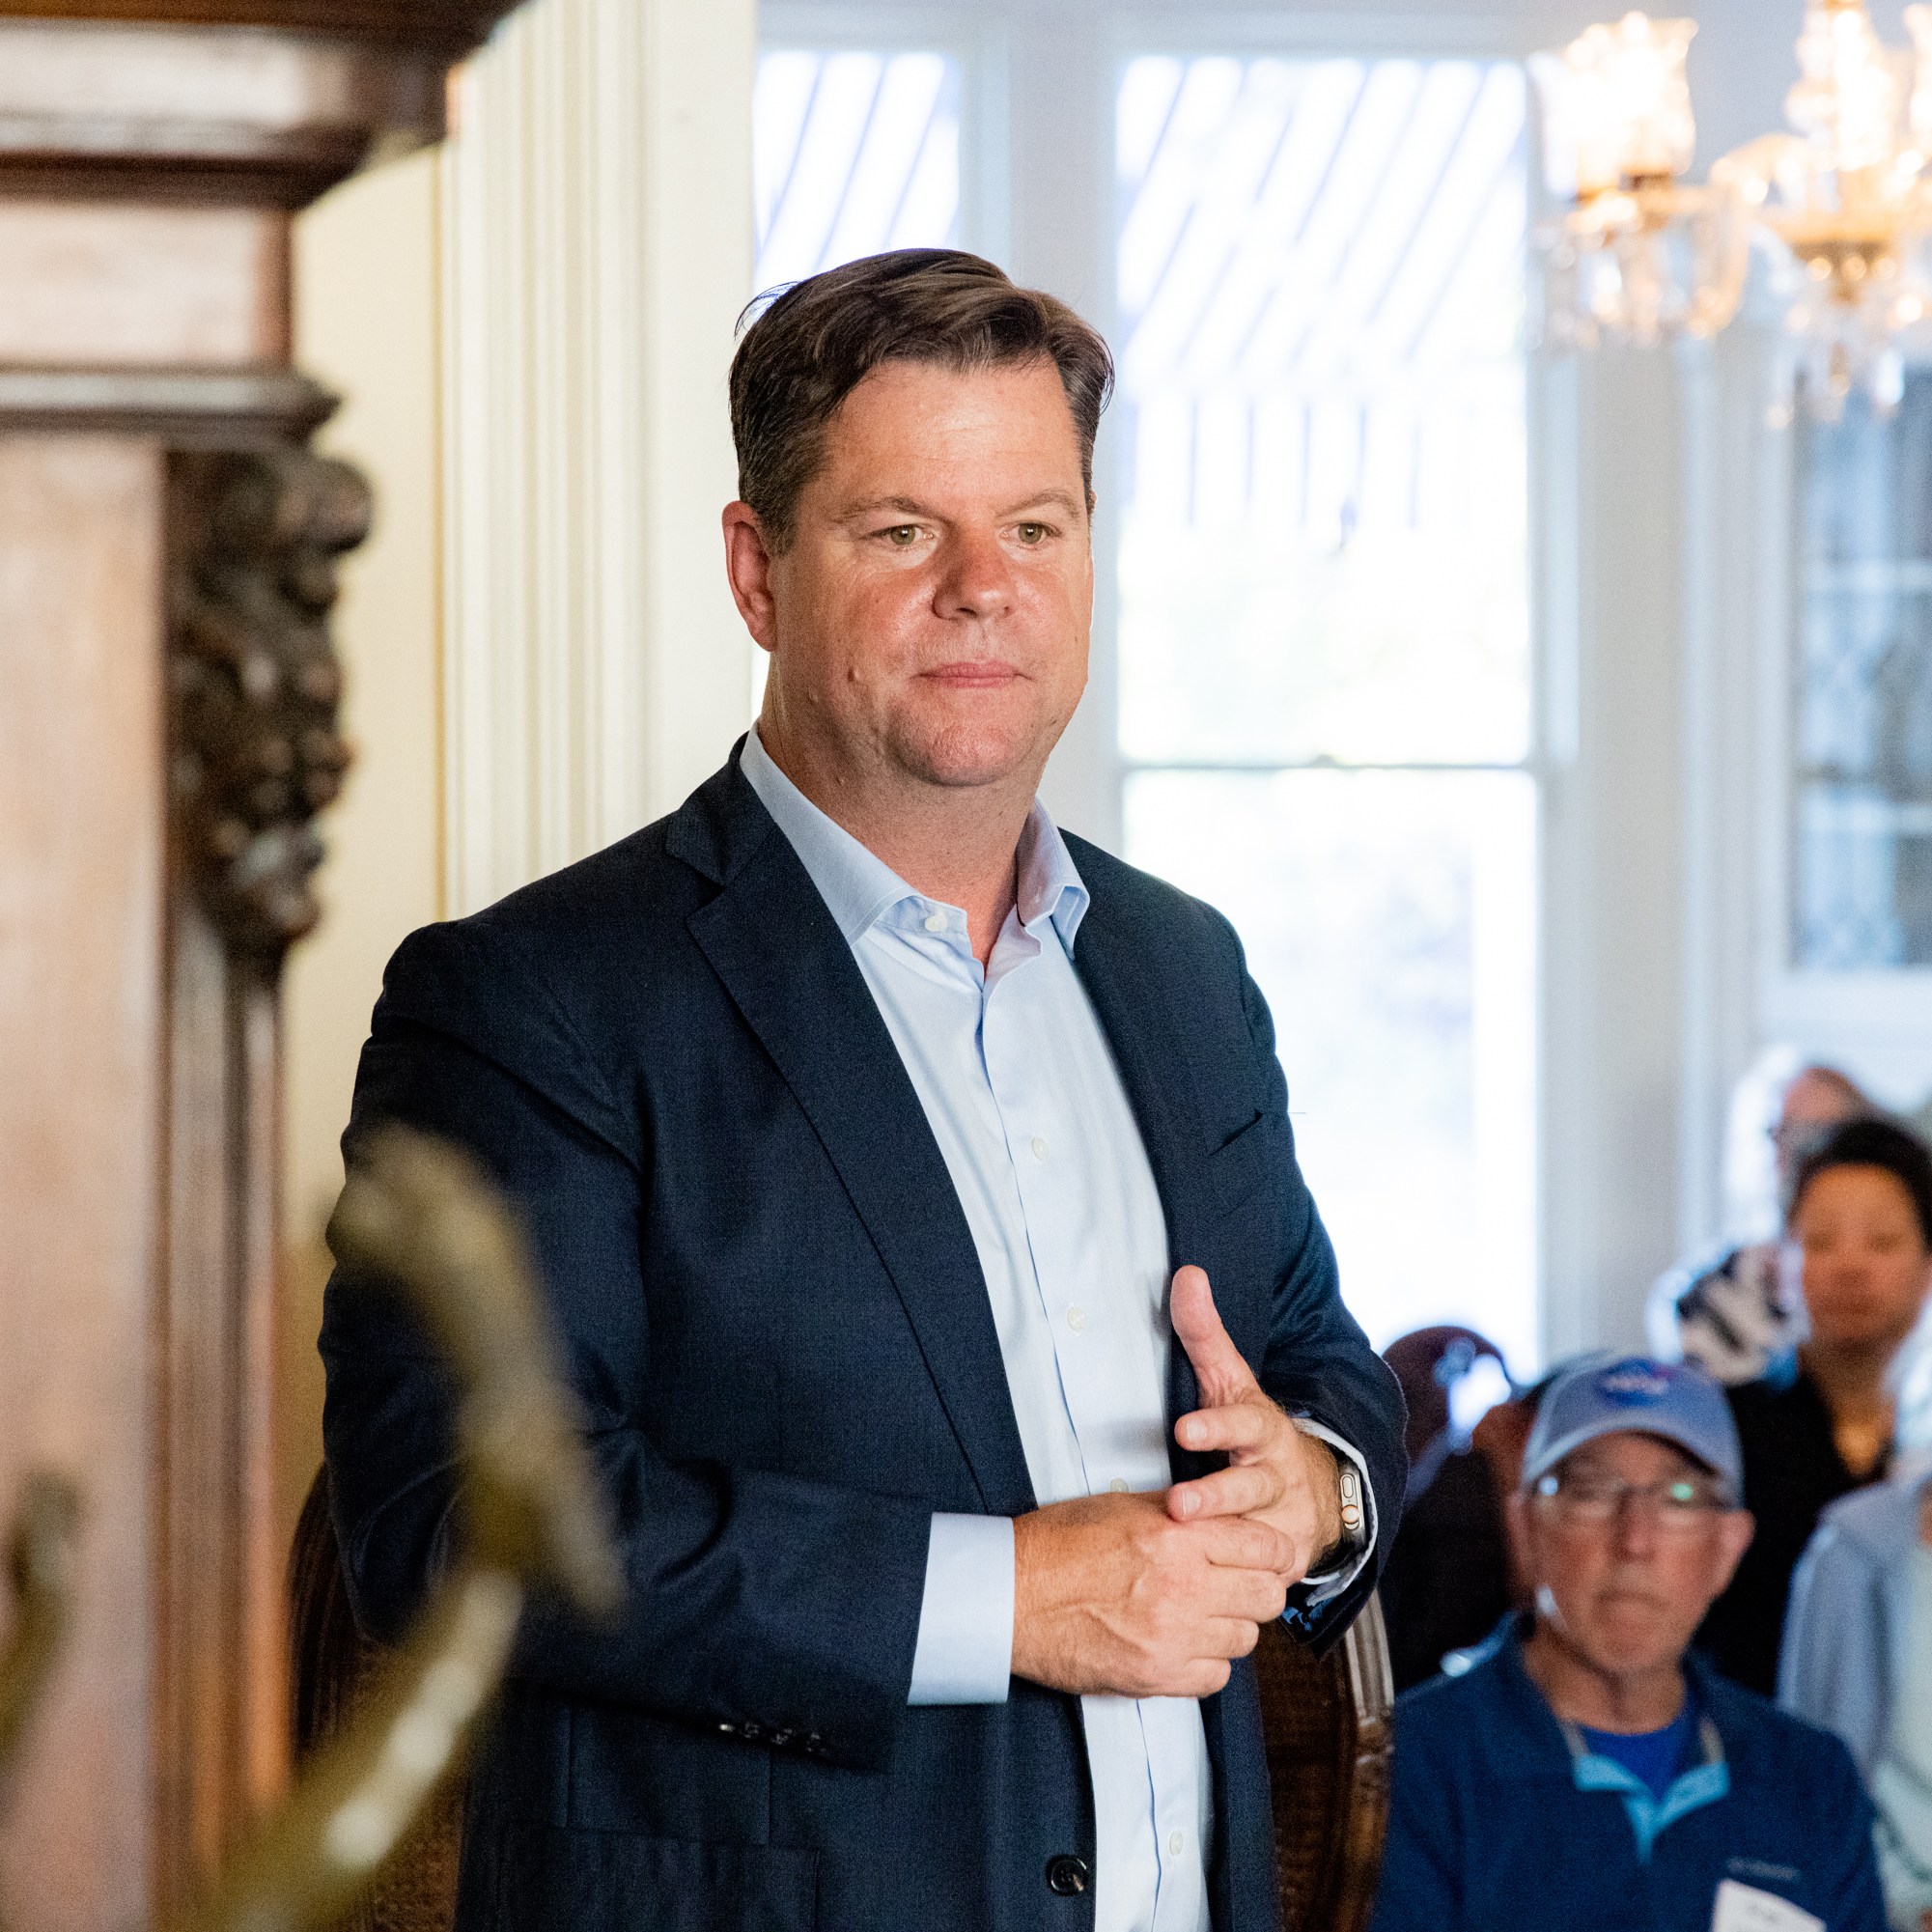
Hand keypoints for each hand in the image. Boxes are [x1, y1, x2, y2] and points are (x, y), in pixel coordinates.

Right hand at [1010, 1490, 1291, 1698]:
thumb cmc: (1058, 1544)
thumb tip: (1223, 1517)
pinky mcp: (1157, 1677)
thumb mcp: (1125, 1506)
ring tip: (1202, 1612)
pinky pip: (1216, 1677)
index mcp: (1179, 1536)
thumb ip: (1182, 1514)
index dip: (1269, 1549)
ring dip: (1231, 1625)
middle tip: (1236, 1583)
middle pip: (1268, 1597)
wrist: (1011, 1595)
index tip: (1260, 1553)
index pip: (1266, 1547)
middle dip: (1257, 1588)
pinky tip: (1184, 1642)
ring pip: (1246, 1639)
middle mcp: (1184, 1587)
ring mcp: (1173, 1637)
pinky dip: (1207, 1662)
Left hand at [1165, 1265, 1342, 1582]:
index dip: (1216, 1425)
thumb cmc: (1251, 1430)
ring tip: (1188, 1548)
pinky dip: (1242, 1587)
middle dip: (1215, 1496)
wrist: (1314, 1491)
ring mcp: (1278, 1521)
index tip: (1185, 1429)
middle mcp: (1274, 1475)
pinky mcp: (1276, 1561)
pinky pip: (1260, 1577)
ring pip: (1254, 1535)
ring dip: (1224, 1543)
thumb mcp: (1230, 1381)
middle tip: (1179, 1504)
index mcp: (1260, 1430)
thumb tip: (1187, 1273)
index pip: (1242, 1423)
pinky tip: (1215, 1600)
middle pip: (1247, 1486)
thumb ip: (1204, 1334)